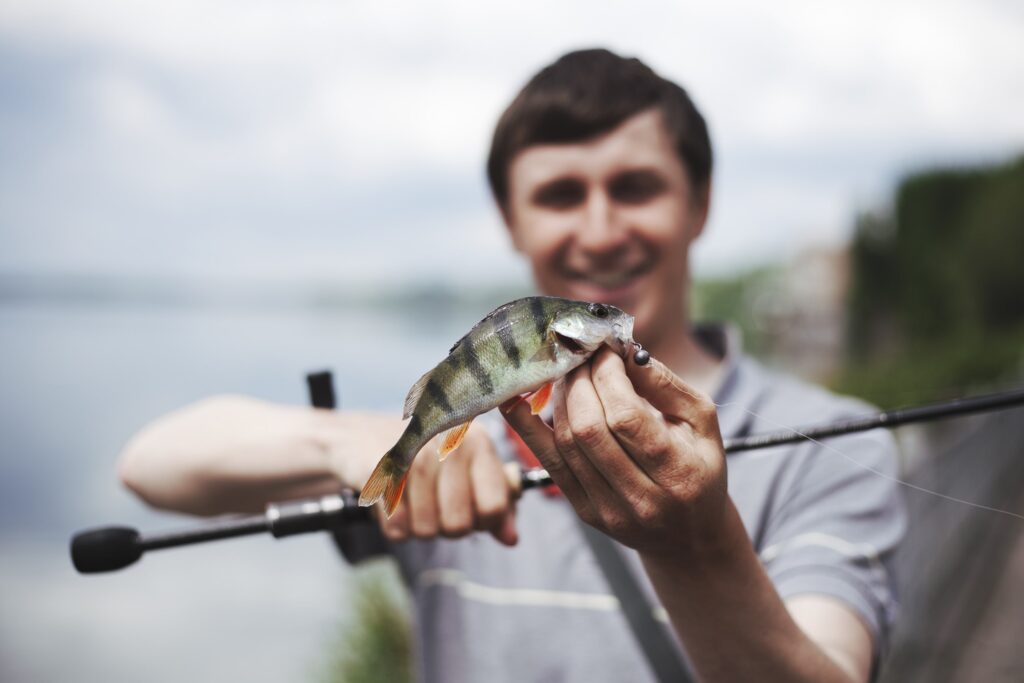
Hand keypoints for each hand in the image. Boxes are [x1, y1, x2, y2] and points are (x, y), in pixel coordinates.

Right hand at [377, 423, 518, 546]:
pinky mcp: (379, 468)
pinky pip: (396, 526)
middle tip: (434, 505)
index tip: (469, 510)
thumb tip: (511, 538)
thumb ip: (495, 504)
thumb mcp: (467, 473)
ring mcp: (413, 452)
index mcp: (478, 442)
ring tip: (412, 500)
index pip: (495, 507)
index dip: (482, 522)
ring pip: (426, 529)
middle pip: (459, 525)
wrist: (362, 437)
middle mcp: (449, 442)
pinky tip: (392, 502)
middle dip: (444, 526)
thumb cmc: (426, 459)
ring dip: (417, 526)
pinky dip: (393, 525)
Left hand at [503, 348, 728, 561]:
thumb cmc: (698, 467)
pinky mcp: (584, 512)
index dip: (606, 376)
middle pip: (589, 429)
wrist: (689, 536)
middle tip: (581, 356)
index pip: (626, 416)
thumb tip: (623, 351)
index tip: (603, 350)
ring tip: (568, 374)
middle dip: (579, 382)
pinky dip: (529, 428)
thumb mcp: (702, 422)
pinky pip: (549, 463)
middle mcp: (642, 498)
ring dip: (559, 399)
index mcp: (678, 473)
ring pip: (566, 443)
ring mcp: (608, 510)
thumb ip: (665, 384)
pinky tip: (518, 401)